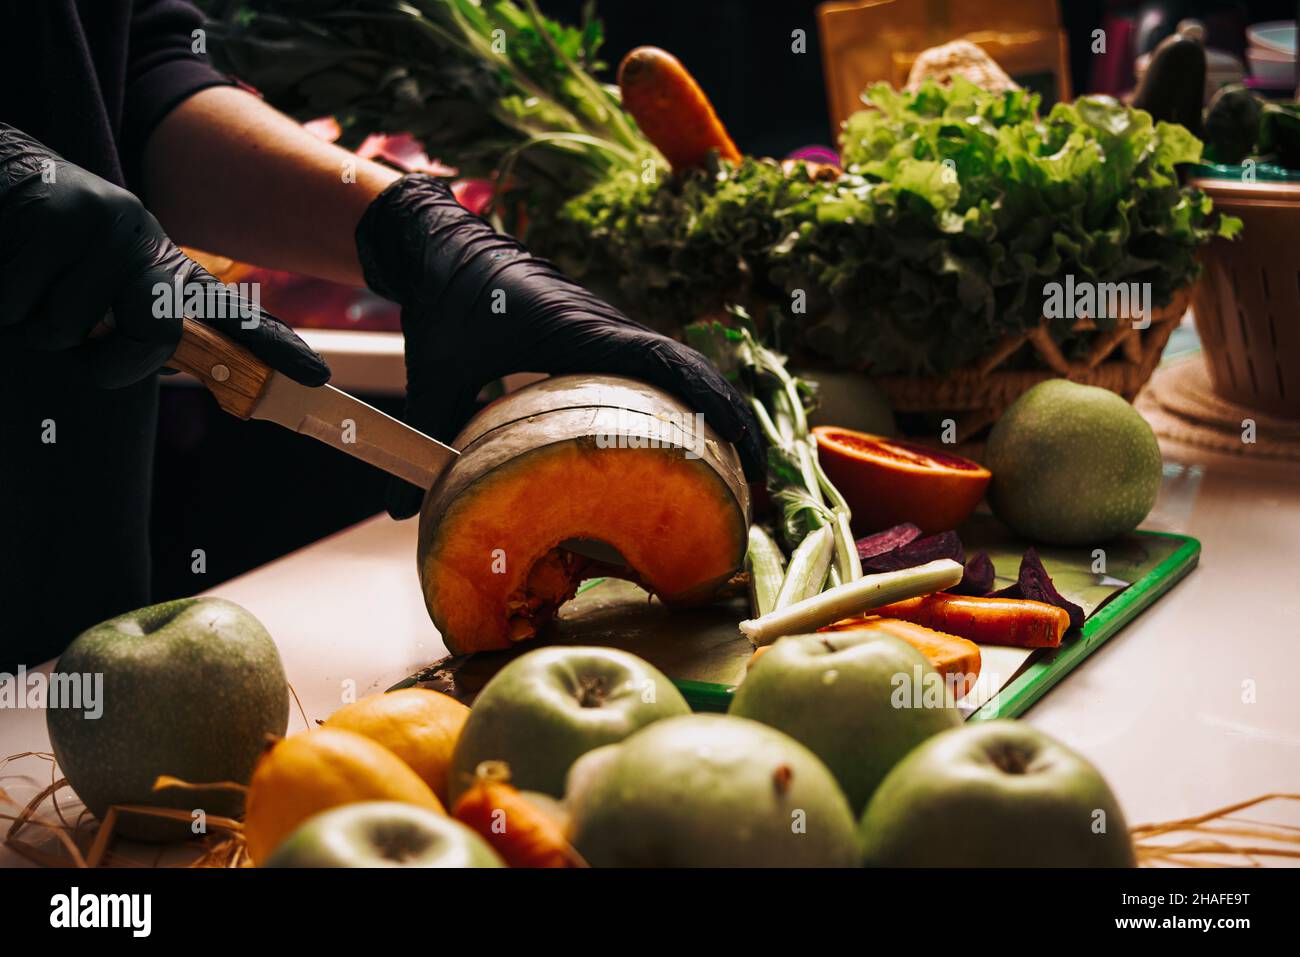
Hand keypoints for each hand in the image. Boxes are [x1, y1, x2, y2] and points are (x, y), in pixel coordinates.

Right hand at [0, 124, 328, 387]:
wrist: (0, 178)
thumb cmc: (50, 251)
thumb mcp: (106, 284)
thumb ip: (140, 326)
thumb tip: (169, 365)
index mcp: (163, 264)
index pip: (230, 313)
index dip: (275, 347)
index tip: (318, 378)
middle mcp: (146, 241)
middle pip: (152, 336)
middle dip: (106, 359)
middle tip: (79, 337)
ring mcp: (104, 226)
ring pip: (64, 332)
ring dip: (32, 321)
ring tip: (29, 277)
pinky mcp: (53, 219)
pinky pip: (20, 307)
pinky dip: (4, 300)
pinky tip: (8, 261)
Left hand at [355, 174, 764, 518]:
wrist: (440, 241)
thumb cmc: (443, 301)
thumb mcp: (432, 373)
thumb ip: (422, 436)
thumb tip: (398, 514)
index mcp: (582, 335)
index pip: (671, 367)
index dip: (716, 407)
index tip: (745, 452)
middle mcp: (608, 330)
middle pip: (694, 372)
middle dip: (732, 421)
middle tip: (754, 482)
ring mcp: (608, 331)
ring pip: (681, 367)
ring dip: (713, 409)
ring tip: (733, 469)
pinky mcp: (598, 335)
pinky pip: (655, 366)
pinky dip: (682, 397)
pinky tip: (682, 439)